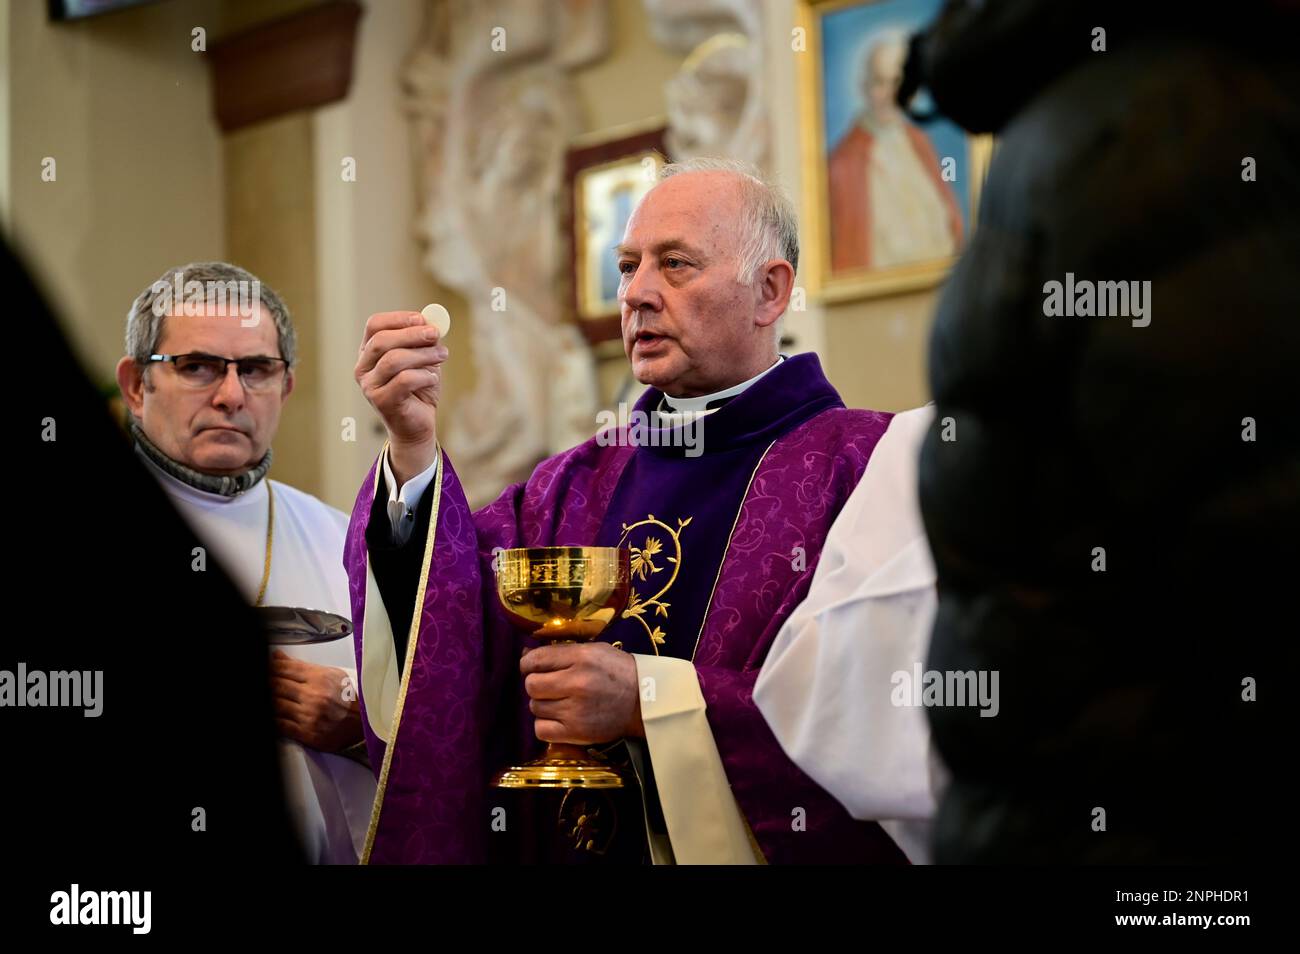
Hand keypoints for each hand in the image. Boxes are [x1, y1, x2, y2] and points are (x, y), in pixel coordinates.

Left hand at [270, 651, 361, 752]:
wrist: (368, 723)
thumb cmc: (351, 698)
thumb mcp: (331, 674)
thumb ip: (302, 667)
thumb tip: (279, 657)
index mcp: (320, 678)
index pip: (285, 668)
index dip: (271, 667)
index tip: (267, 667)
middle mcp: (314, 696)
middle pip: (276, 685)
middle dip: (268, 682)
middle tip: (266, 681)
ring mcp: (309, 715)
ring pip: (276, 704)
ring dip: (269, 699)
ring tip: (270, 696)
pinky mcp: (307, 734)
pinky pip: (281, 725)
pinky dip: (274, 719)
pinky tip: (273, 714)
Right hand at [355, 310, 447, 483]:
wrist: (418, 425)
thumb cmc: (419, 389)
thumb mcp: (423, 358)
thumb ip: (424, 340)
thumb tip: (433, 319)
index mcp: (369, 352)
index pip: (374, 325)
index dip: (398, 318)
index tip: (422, 319)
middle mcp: (363, 368)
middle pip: (382, 341)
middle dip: (412, 334)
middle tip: (435, 334)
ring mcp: (369, 386)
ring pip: (394, 360)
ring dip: (423, 354)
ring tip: (442, 355)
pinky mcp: (382, 402)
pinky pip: (404, 381)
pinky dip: (423, 376)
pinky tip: (433, 379)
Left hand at [520, 643, 644, 744]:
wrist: (645, 701)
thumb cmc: (618, 672)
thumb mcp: (594, 651)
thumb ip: (561, 652)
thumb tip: (524, 656)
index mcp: (581, 657)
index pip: (535, 660)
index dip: (528, 664)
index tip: (534, 668)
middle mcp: (576, 683)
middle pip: (531, 685)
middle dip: (536, 684)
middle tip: (550, 686)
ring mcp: (575, 710)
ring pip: (535, 707)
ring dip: (543, 705)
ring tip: (561, 702)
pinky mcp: (577, 733)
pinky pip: (541, 730)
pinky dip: (545, 725)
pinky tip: (559, 719)